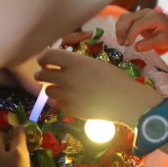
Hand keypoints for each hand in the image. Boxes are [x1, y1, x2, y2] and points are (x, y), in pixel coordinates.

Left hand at [35, 49, 162, 126]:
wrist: (126, 101)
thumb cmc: (115, 79)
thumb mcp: (95, 64)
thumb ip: (76, 64)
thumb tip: (60, 65)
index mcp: (76, 62)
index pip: (47, 56)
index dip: (43, 58)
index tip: (44, 61)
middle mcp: (68, 77)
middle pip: (41, 74)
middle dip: (42, 74)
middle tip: (46, 75)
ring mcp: (68, 95)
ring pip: (47, 91)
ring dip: (52, 88)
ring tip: (62, 88)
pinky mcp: (70, 110)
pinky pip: (56, 104)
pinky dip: (60, 102)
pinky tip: (70, 99)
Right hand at [115, 8, 167, 51]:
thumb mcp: (163, 41)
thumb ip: (150, 44)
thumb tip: (136, 47)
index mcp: (152, 17)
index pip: (137, 24)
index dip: (130, 34)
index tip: (126, 45)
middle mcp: (145, 12)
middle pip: (127, 18)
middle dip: (121, 31)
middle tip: (121, 44)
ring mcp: (140, 13)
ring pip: (124, 18)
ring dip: (119, 29)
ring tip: (121, 41)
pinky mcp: (136, 16)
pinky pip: (125, 19)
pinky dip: (121, 28)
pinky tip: (122, 37)